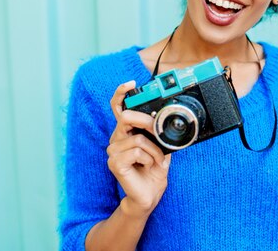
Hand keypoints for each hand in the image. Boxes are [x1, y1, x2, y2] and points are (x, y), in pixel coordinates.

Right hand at [107, 81, 170, 216]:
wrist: (150, 194)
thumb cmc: (154, 170)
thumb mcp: (161, 147)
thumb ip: (158, 132)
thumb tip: (165, 119)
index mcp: (126, 132)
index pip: (118, 108)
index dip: (121, 93)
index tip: (131, 84)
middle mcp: (117, 139)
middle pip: (126, 117)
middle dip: (147, 123)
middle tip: (158, 133)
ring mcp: (113, 151)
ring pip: (139, 138)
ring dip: (155, 151)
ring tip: (156, 161)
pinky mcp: (114, 163)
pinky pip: (137, 151)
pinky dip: (149, 158)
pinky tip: (148, 166)